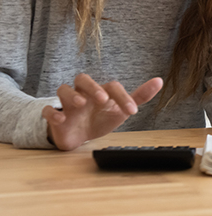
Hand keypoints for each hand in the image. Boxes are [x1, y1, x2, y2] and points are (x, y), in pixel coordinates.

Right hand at [42, 73, 163, 150]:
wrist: (80, 136)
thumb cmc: (101, 118)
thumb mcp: (120, 110)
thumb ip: (139, 96)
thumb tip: (160, 81)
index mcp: (101, 91)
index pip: (111, 86)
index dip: (123, 97)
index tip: (133, 112)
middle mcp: (84, 93)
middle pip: (83, 78)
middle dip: (92, 86)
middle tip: (102, 99)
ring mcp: (68, 104)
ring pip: (63, 89)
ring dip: (72, 95)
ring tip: (81, 103)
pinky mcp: (55, 117)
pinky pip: (47, 110)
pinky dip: (52, 113)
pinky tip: (61, 119)